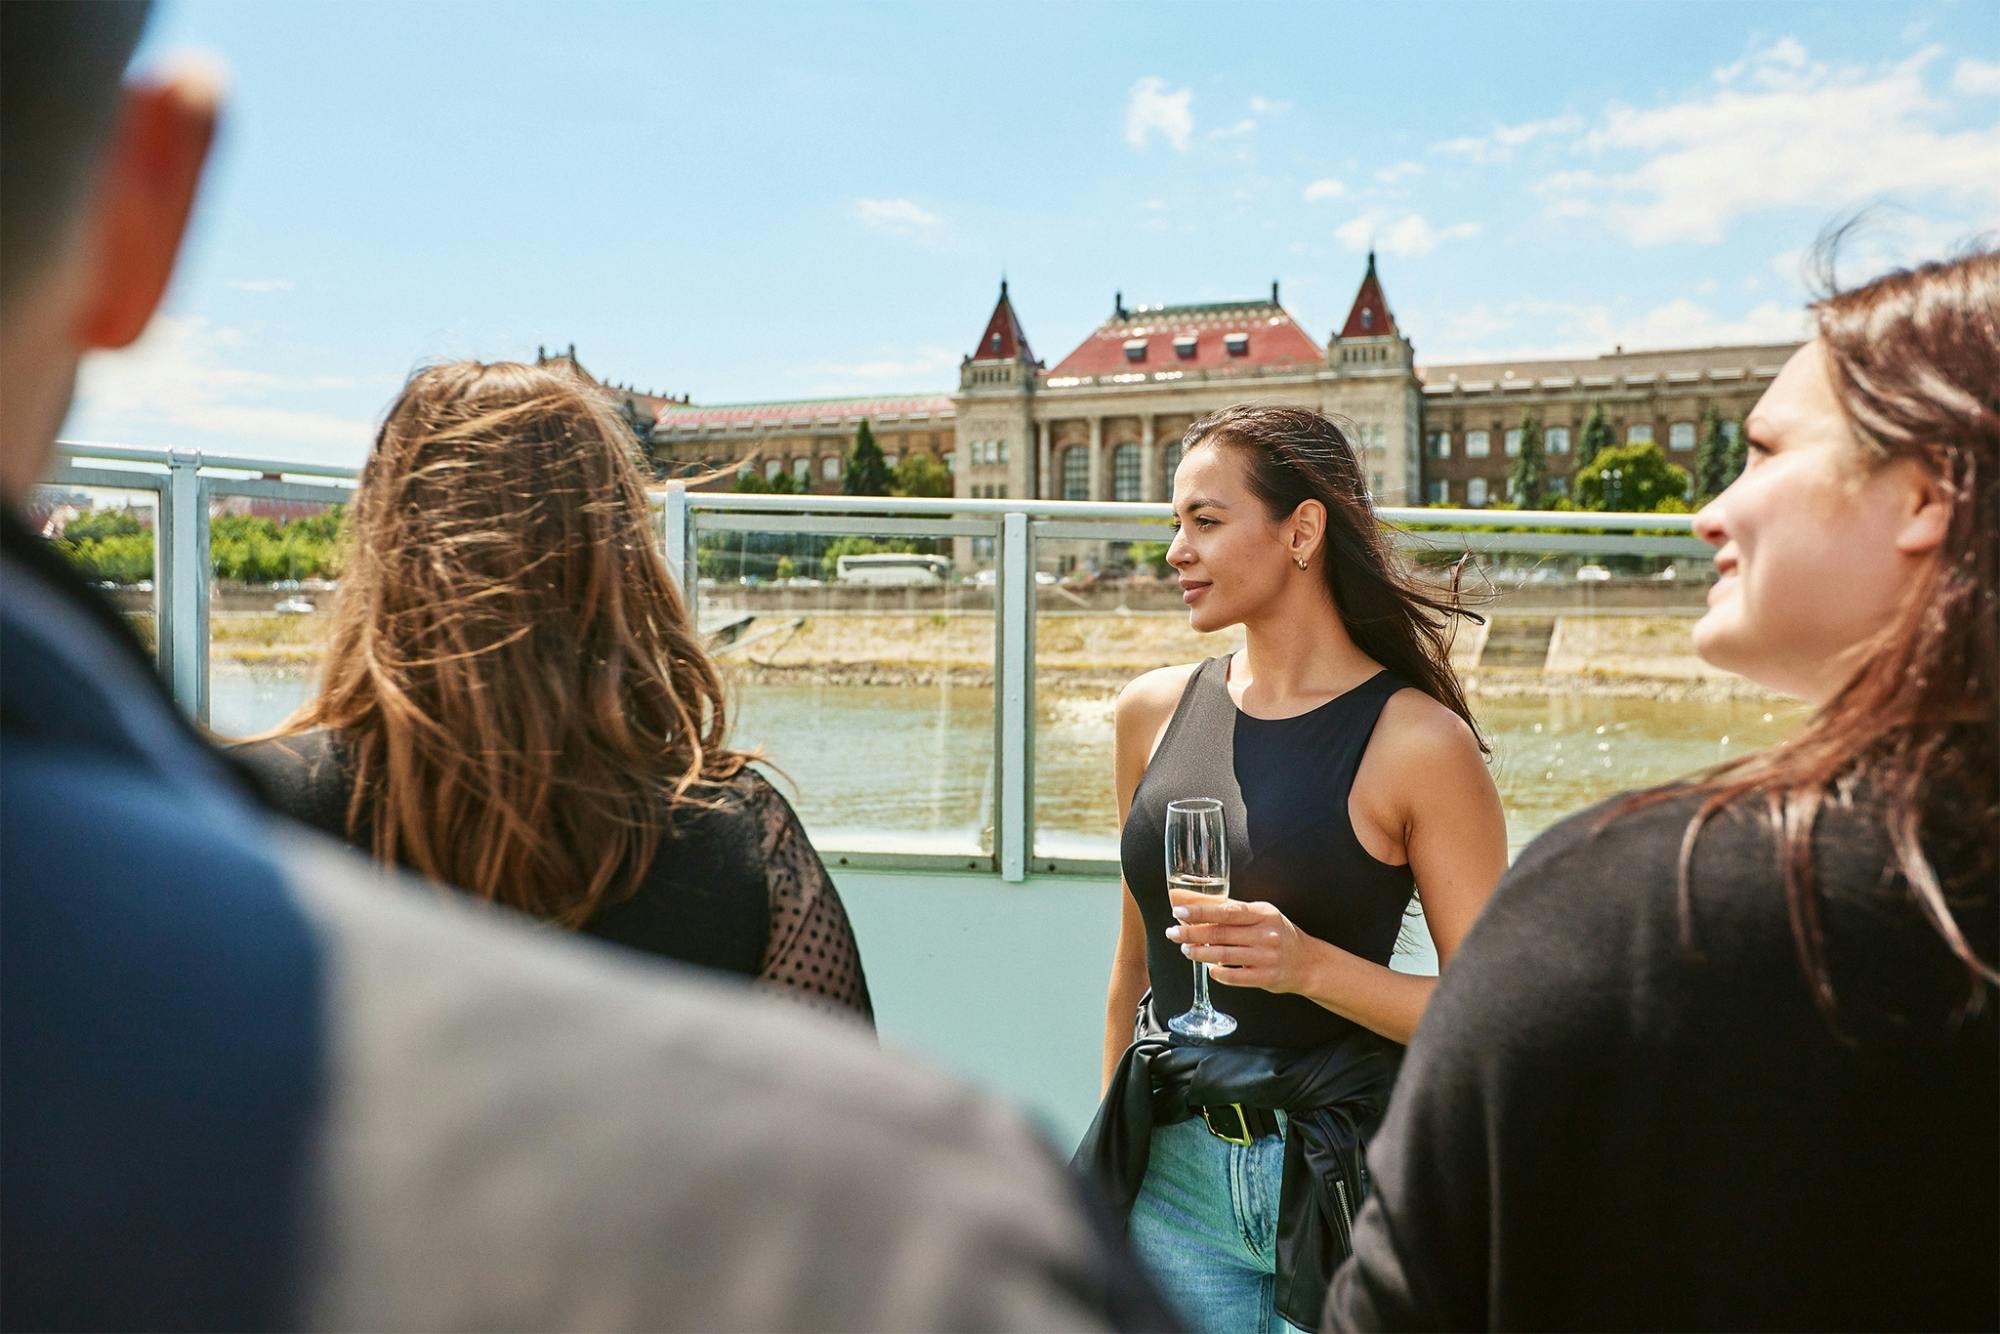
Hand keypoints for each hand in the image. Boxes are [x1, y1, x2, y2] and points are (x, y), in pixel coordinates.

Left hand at [1165, 899, 1317, 994]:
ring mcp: (1267, 958)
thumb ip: (1232, 909)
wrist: (1308, 962)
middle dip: (1192, 933)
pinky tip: (1207, 969)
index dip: (1201, 911)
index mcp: (1263, 914)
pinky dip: (1218, 973)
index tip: (1179, 911)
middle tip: (1172, 932)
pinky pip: (1235, 977)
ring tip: (1185, 949)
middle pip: (1221, 933)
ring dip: (1200, 953)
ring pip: (1224, 955)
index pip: (1227, 911)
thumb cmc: (1278, 934)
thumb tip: (1196, 902)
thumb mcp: (1262, 915)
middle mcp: (1266, 934)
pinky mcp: (1266, 978)